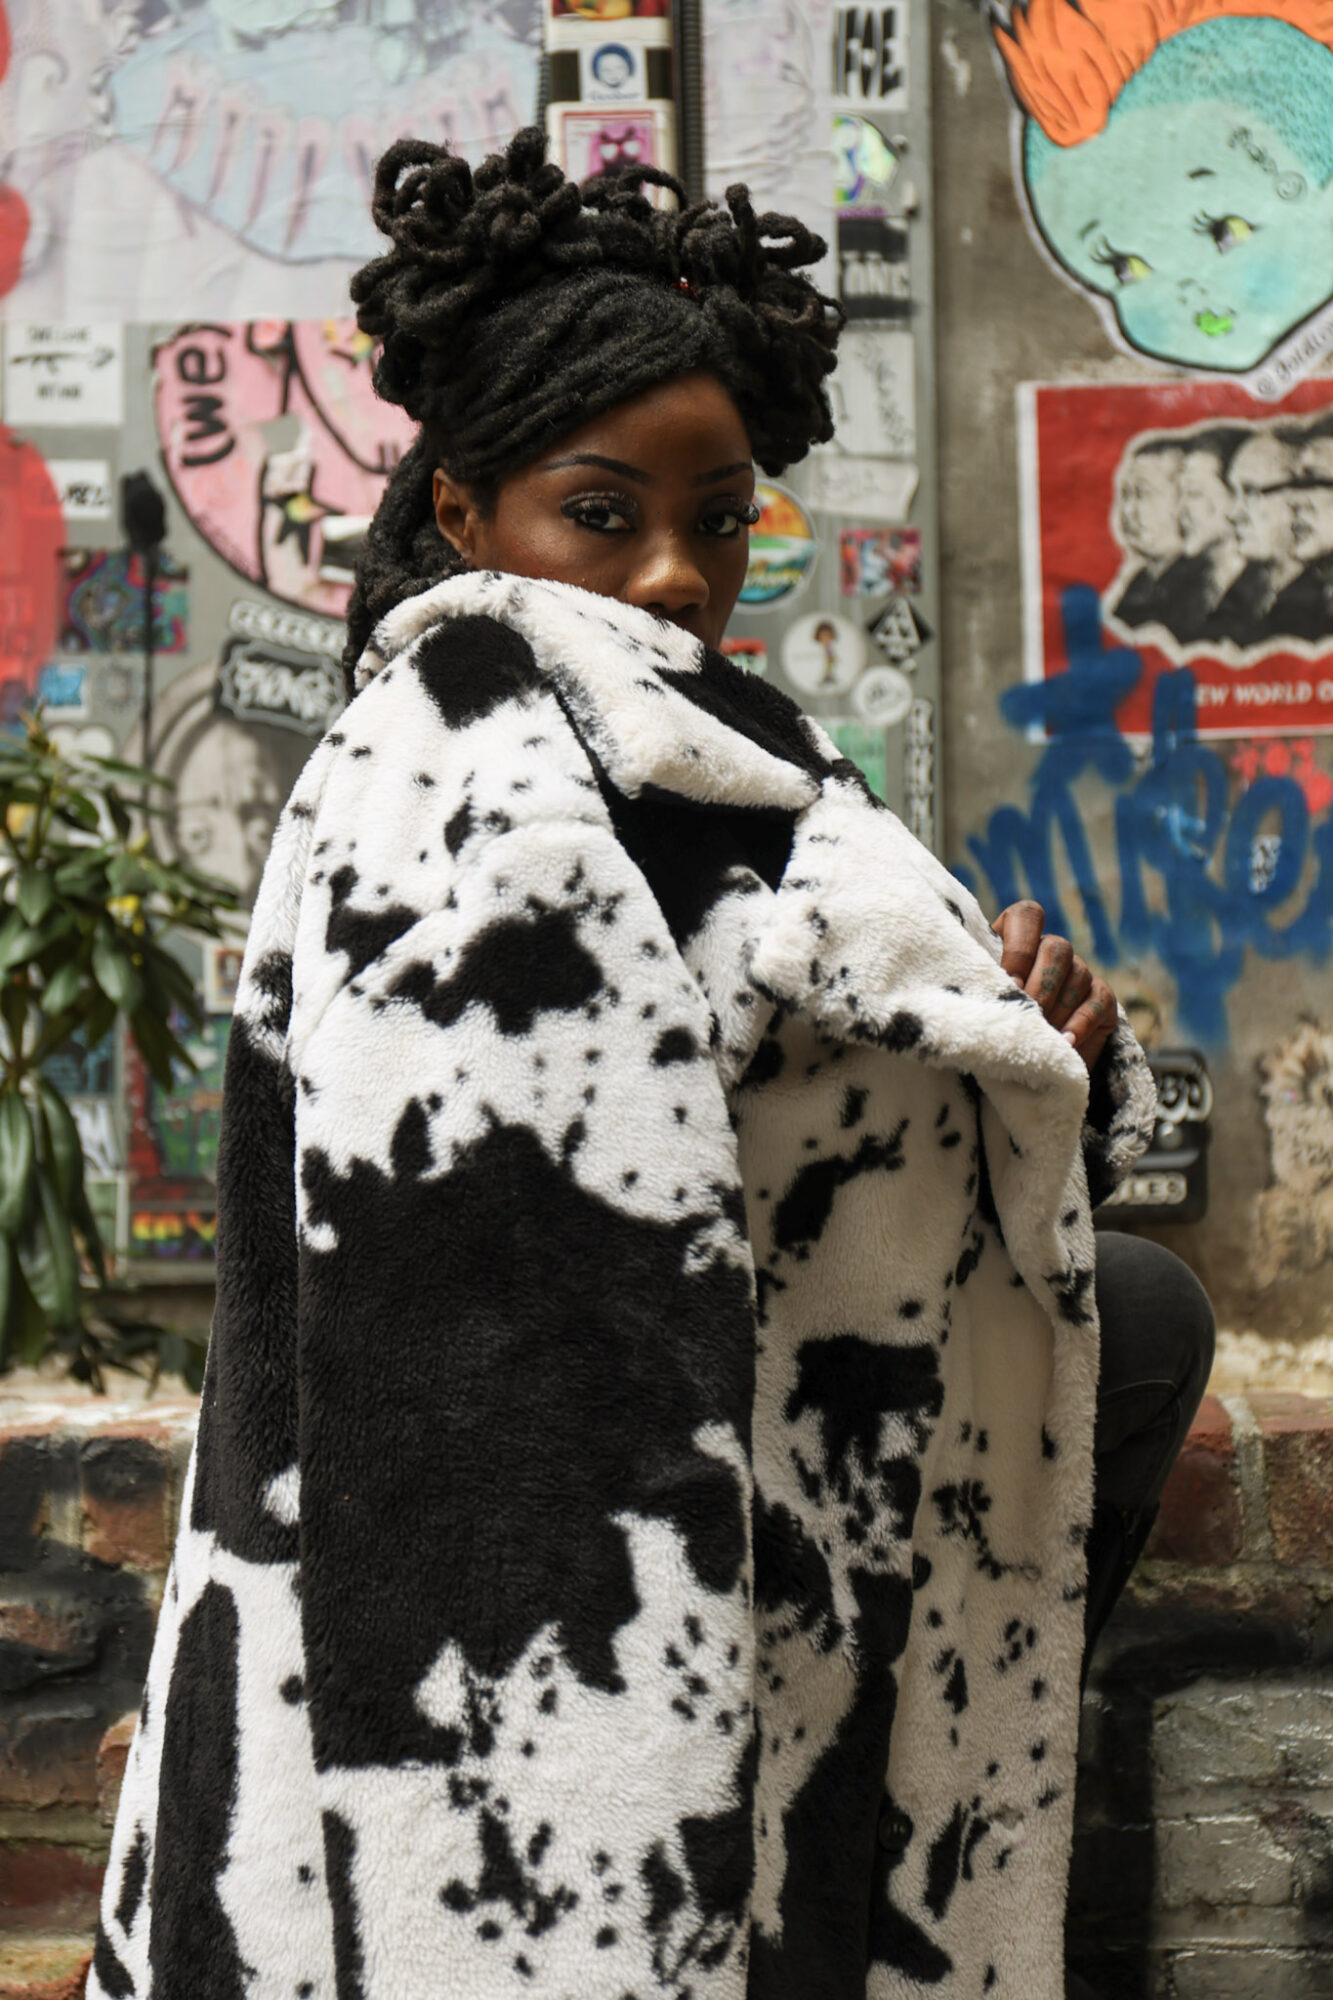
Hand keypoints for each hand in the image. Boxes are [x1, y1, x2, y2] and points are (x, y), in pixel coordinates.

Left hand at [992, 900, 1116, 1074]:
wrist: (1027, 1059)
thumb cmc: (993, 1023)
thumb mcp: (982, 1001)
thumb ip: (984, 986)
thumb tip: (984, 992)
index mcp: (1017, 939)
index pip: (1027, 916)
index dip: (1019, 945)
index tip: (1009, 982)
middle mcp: (1051, 949)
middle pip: (1057, 947)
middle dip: (1041, 984)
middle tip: (1027, 1013)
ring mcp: (1080, 972)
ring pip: (1078, 974)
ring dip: (1058, 1006)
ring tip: (1041, 1033)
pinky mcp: (1102, 998)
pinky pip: (1097, 1001)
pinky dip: (1080, 1023)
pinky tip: (1065, 1042)